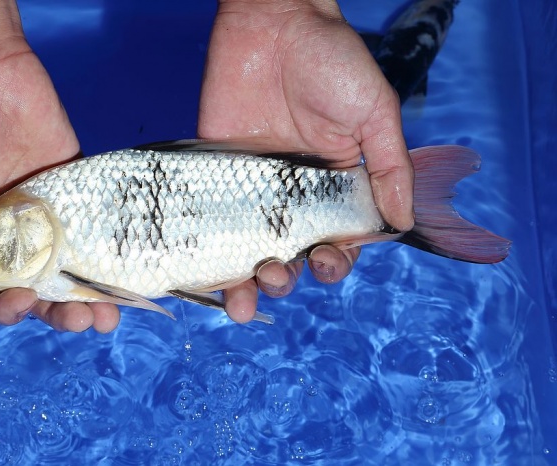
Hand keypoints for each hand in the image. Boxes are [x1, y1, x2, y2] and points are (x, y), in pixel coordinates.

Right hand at [0, 1, 119, 331]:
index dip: (5, 311)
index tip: (22, 302)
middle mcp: (10, 239)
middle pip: (38, 292)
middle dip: (60, 313)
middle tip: (84, 320)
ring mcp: (46, 219)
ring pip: (71, 271)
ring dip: (90, 298)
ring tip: (109, 315)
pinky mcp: (76, 197)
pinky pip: (94, 234)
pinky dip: (109, 259)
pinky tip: (125, 276)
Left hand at [198, 0, 413, 321]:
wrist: (273, 19)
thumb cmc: (332, 60)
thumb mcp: (374, 112)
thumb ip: (389, 167)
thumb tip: (402, 222)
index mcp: (333, 186)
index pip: (337, 240)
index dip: (335, 262)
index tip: (328, 262)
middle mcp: (292, 195)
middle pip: (290, 255)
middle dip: (286, 279)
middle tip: (278, 274)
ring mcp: (250, 187)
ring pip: (247, 249)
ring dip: (245, 282)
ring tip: (240, 298)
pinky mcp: (215, 172)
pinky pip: (209, 219)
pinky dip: (206, 252)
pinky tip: (204, 276)